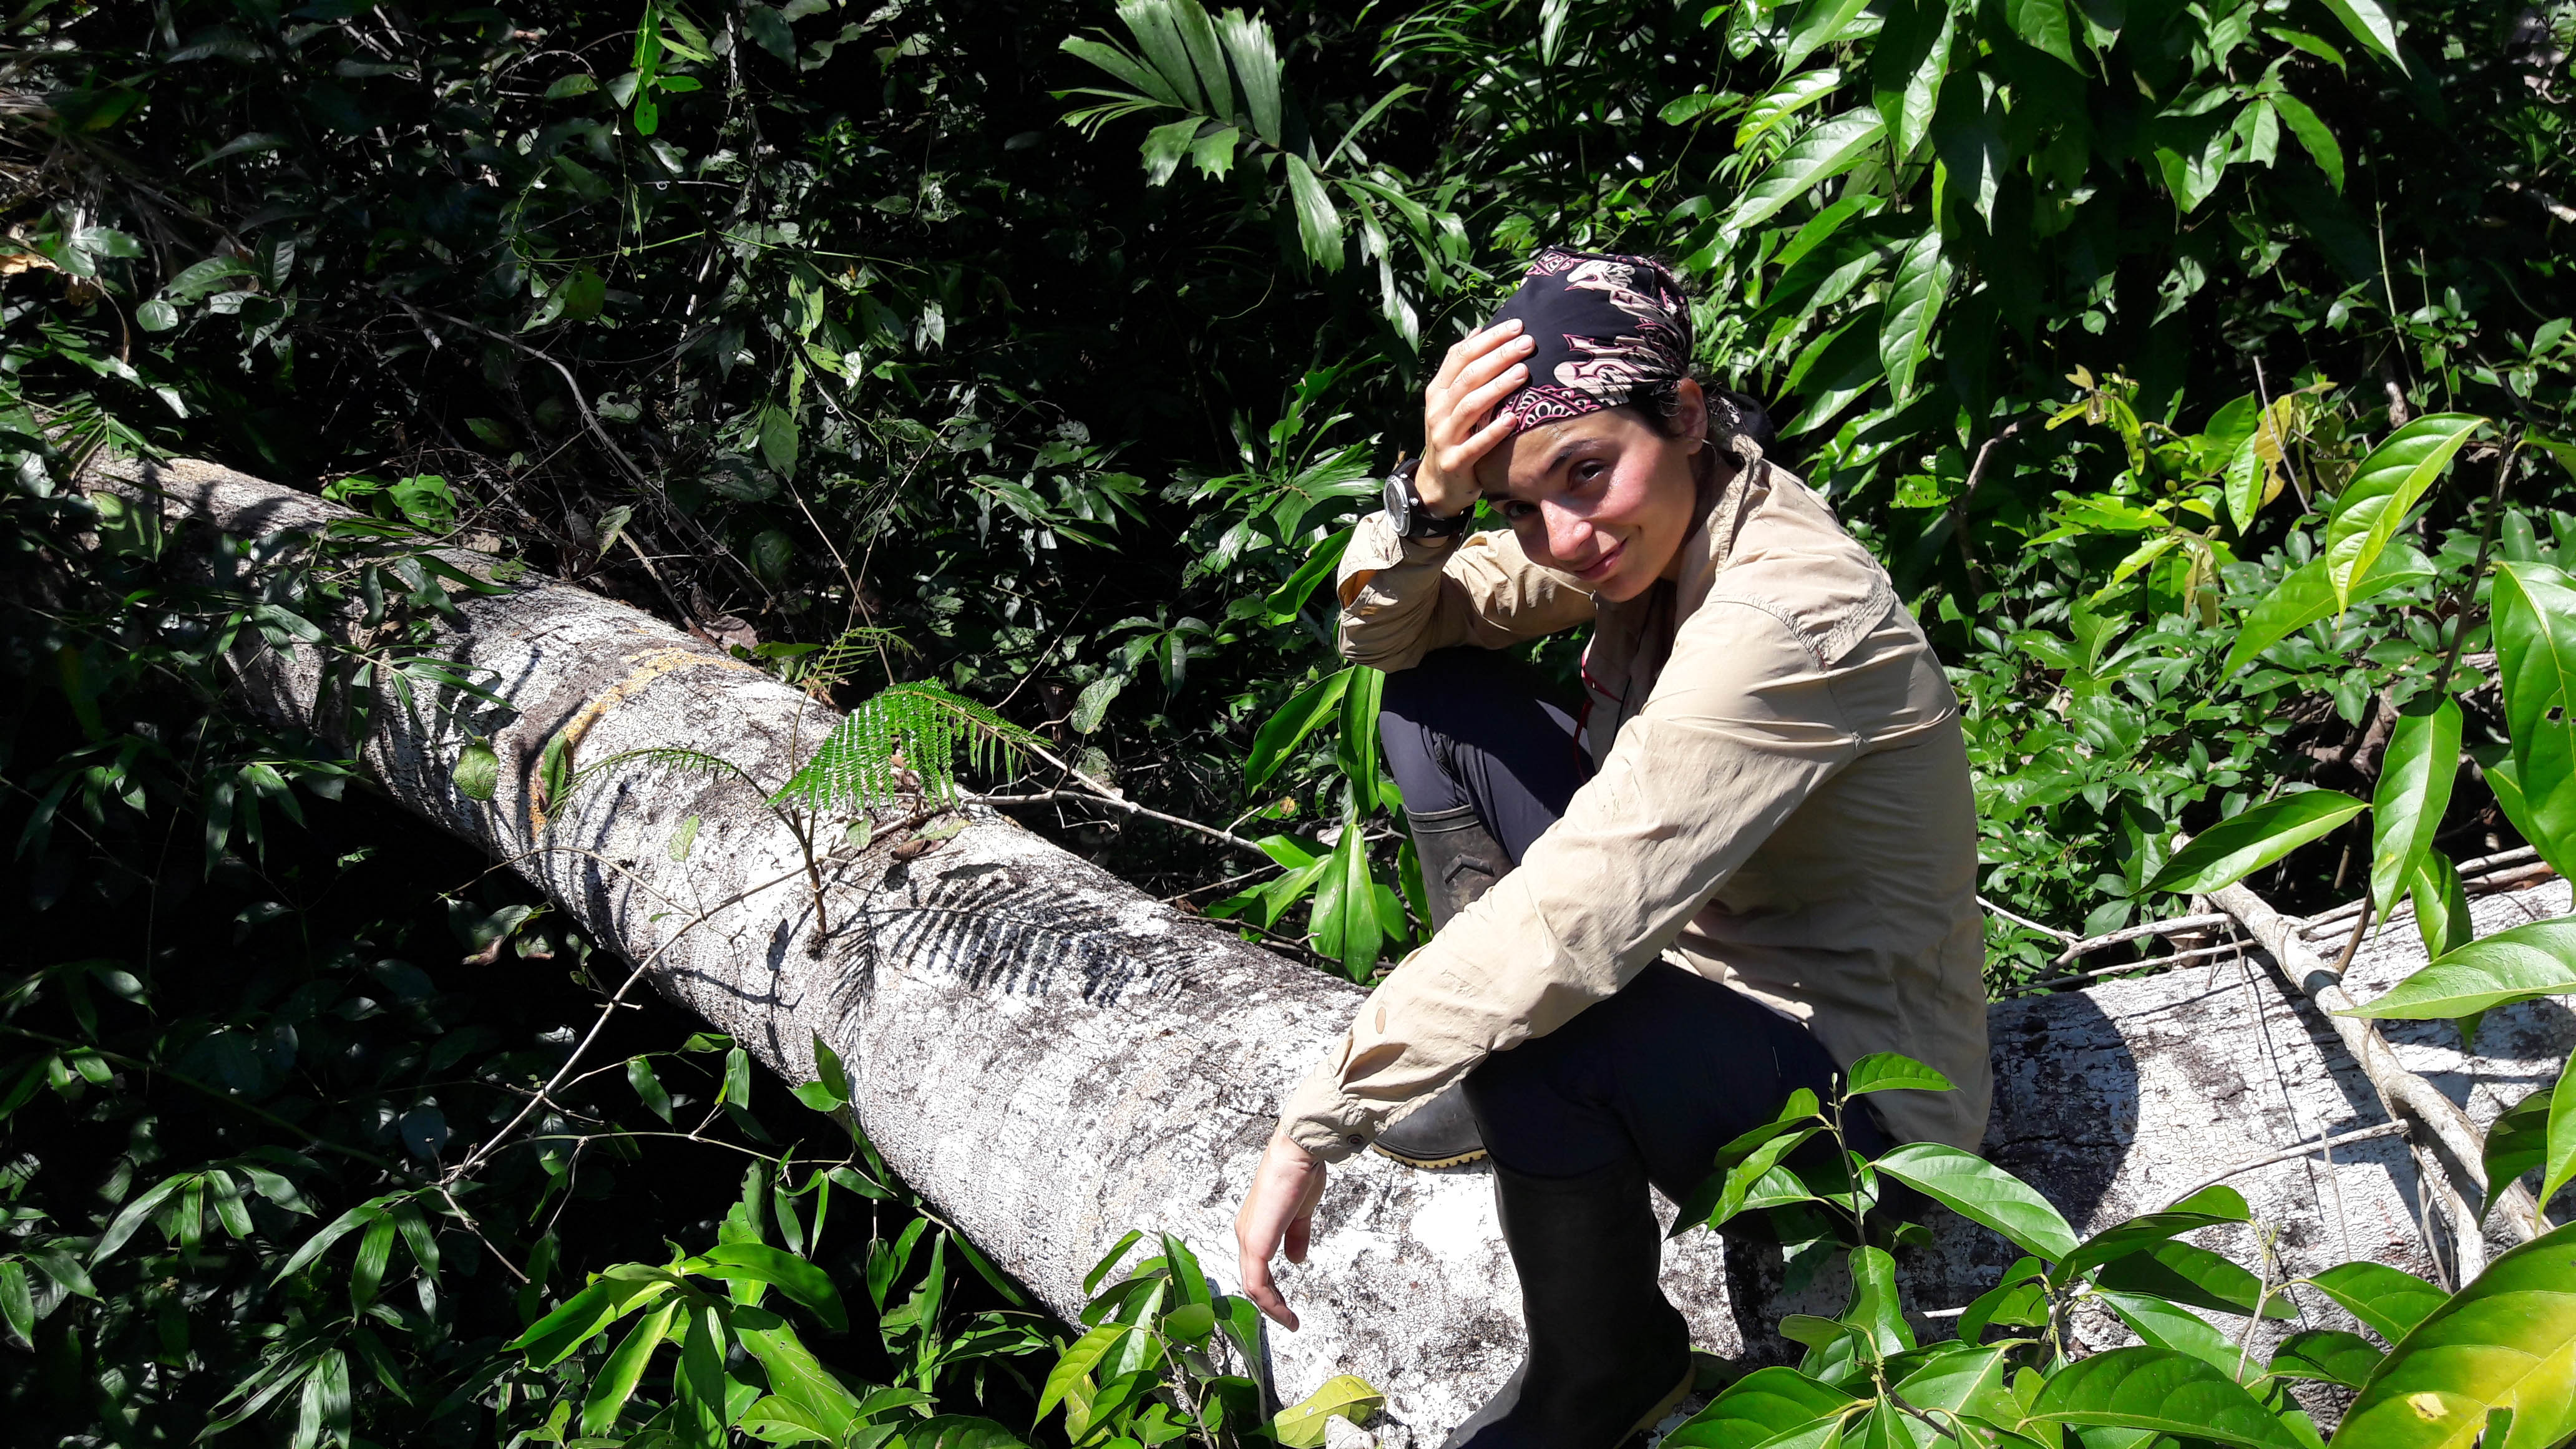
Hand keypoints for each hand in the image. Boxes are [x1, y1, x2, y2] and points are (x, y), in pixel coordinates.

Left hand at [1234, 1131, 1328, 1329]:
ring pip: (1252, 1284)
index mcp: (1255, 1226)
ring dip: (1272, 1307)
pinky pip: (1257, 1281)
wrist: (1299, 1152)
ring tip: (1289, 1321)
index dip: (1271, 1292)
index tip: (1287, 1308)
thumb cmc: (1299, 1173)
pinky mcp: (1256, 1241)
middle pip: (1252, 1280)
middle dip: (1271, 1304)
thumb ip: (1295, 1237)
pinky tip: (1284, 1311)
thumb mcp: (1300, 1213)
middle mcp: (1246, 1233)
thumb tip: (1296, 1259)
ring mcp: (1248, 1237)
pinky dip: (1270, 1301)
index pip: (1257, 1268)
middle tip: (1288, 1320)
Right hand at [1415, 319, 1534, 518]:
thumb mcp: (1451, 401)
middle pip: (1468, 376)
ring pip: (1470, 405)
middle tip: (1527, 343)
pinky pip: (1475, 445)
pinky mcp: (1455, 461)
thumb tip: (1480, 331)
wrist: (1437, 483)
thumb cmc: (1454, 435)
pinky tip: (1513, 419)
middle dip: (1499, 356)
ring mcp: (1444, 435)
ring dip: (1498, 387)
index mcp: (1438, 390)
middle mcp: (1438, 410)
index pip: (1460, 355)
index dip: (1488, 339)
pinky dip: (1493, 431)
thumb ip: (1462, 369)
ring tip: (1523, 372)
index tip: (1517, 325)